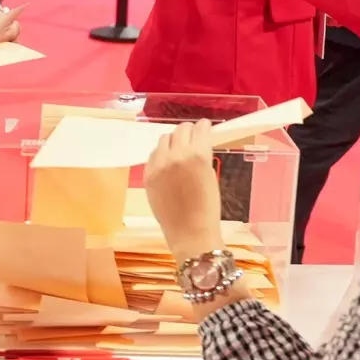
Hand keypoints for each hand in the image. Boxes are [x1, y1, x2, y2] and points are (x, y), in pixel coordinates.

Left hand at [144, 121, 223, 257]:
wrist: (190, 233)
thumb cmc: (208, 208)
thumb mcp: (210, 175)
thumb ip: (202, 156)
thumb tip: (197, 143)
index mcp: (198, 155)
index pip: (199, 129)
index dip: (203, 126)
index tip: (204, 127)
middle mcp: (177, 156)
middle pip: (180, 130)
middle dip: (189, 130)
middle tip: (192, 135)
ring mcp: (159, 165)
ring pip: (164, 139)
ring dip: (173, 140)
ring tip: (178, 148)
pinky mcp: (148, 175)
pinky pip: (153, 155)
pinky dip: (161, 154)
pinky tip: (166, 161)